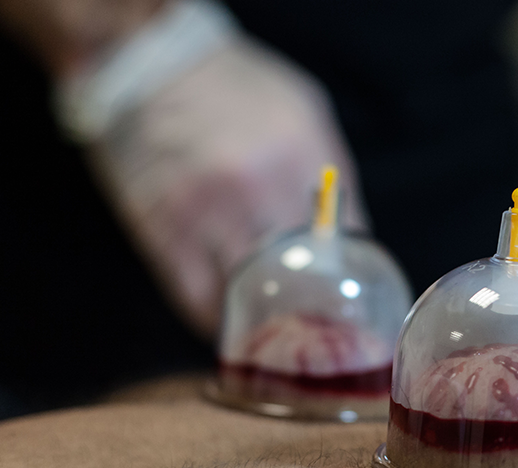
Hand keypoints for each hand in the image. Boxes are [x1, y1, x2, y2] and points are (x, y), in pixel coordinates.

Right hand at [89, 36, 366, 338]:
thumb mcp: (303, 115)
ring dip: (262, 324)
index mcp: (301, 156)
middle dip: (309, 314)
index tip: (349, 305)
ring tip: (273, 335)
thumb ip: (331, 174)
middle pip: (298, 281)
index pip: (345, 242)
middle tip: (315, 332)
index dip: (350, 283)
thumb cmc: (235, 90)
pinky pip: (198, 300)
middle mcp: (258, 190)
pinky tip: (229, 324)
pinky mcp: (165, 236)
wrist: (150, 66)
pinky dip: (218, 319)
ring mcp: (208, 215)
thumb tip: (348, 237)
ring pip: (247, 300)